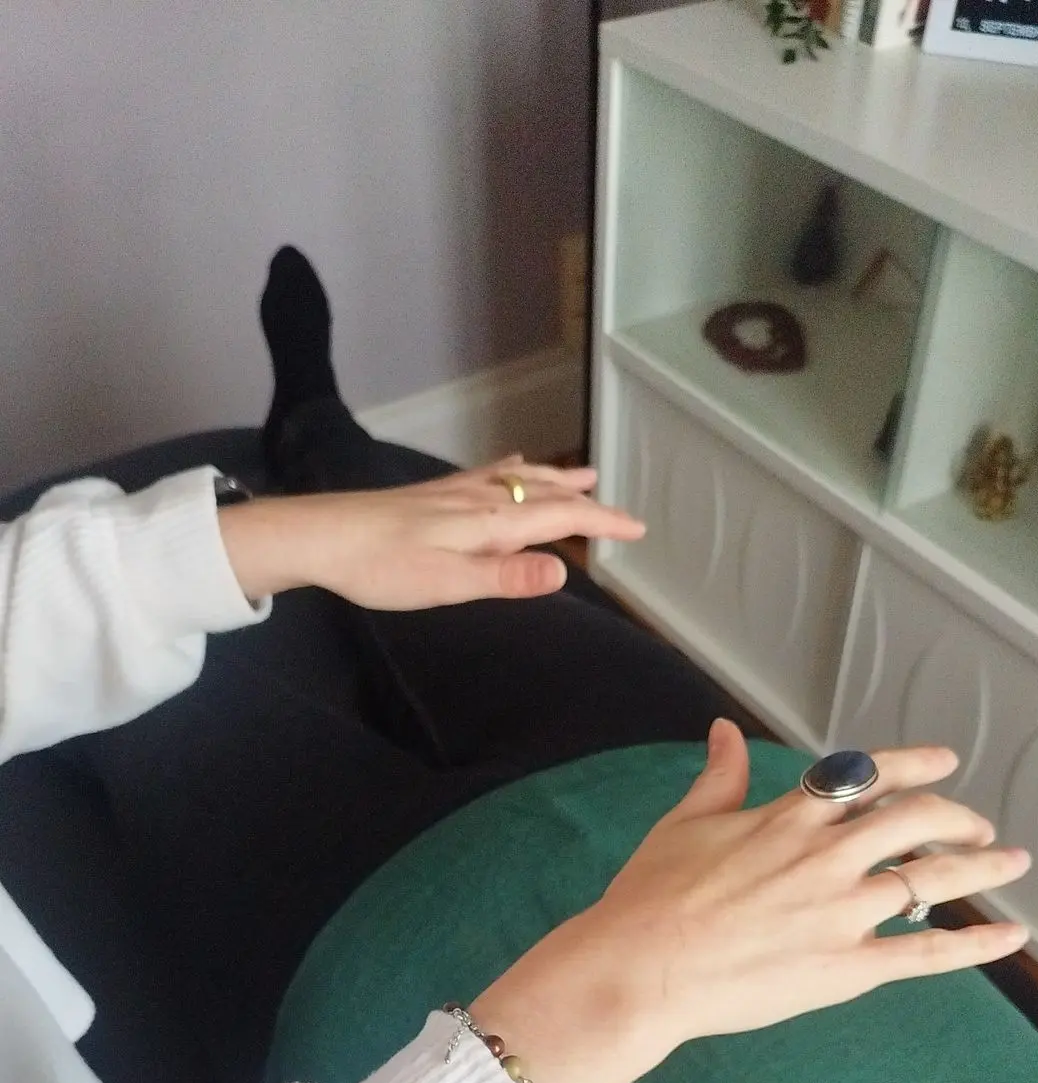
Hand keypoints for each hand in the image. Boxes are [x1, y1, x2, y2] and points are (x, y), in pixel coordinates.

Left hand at [218, 459, 644, 608]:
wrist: (322, 537)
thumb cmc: (382, 568)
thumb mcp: (448, 583)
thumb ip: (506, 577)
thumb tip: (565, 571)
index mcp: (492, 523)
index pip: (561, 517)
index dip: (603, 523)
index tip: (638, 529)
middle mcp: (481, 499)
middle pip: (547, 494)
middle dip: (587, 502)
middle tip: (620, 512)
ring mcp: (456, 493)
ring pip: (521, 480)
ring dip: (556, 480)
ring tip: (583, 476)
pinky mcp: (433, 494)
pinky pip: (490, 474)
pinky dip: (514, 470)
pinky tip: (512, 466)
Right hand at [472, 720, 1030, 1082]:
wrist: (641, 969)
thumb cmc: (649, 899)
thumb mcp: (683, 824)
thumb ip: (718, 776)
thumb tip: (725, 731)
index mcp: (788, 818)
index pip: (869, 775)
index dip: (915, 764)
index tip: (944, 762)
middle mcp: (826, 857)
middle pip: (916, 820)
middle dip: (957, 817)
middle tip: (977, 826)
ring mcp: (842, 912)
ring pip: (933, 877)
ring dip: (983, 865)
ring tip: (1012, 862)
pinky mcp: (848, 967)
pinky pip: (927, 953)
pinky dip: (976, 944)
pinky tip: (1009, 937)